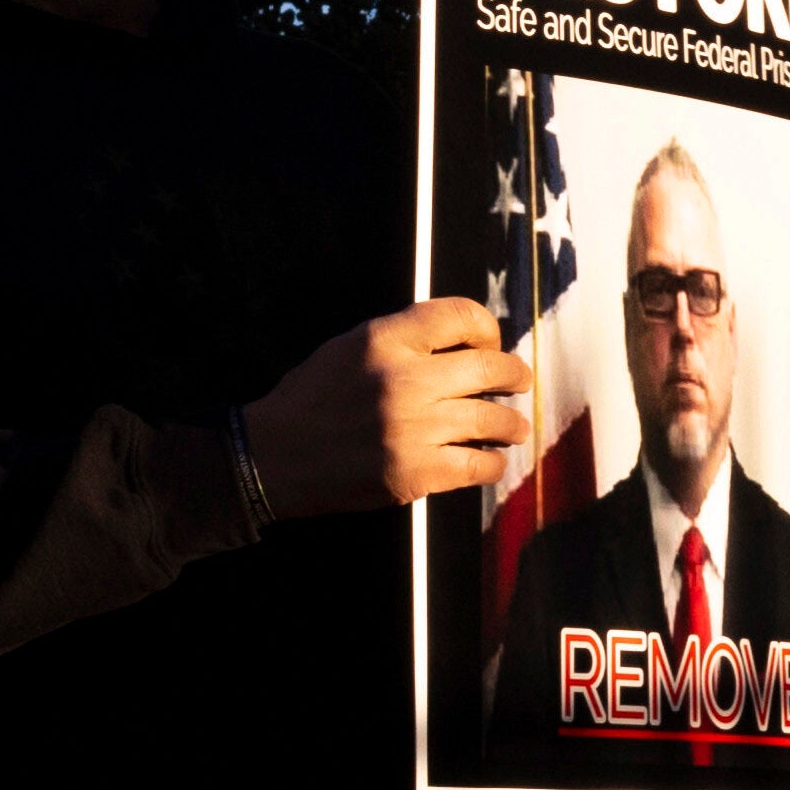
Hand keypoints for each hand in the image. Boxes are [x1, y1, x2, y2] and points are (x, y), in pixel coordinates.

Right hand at [245, 302, 533, 522]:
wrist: (271, 457)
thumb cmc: (310, 400)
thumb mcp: (349, 347)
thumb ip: (402, 339)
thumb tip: (461, 343)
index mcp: (385, 339)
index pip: (461, 315)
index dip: (487, 328)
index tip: (490, 343)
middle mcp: (404, 379)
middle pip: (489, 366)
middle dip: (514, 375)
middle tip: (519, 382)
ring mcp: (413, 429)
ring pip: (493, 419)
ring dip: (513, 423)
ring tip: (516, 427)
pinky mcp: (415, 473)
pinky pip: (479, 466)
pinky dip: (494, 464)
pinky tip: (491, 462)